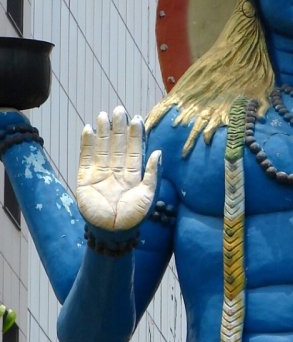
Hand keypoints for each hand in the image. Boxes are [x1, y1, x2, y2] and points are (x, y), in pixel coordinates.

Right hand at [77, 107, 159, 231]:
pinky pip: (86, 158)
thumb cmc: (134, 217)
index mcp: (133, 176)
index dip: (134, 135)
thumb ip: (153, 173)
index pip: (133, 151)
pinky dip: (87, 144)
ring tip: (104, 114)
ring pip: (102, 148)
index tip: (136, 118)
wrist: (112, 232)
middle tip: (119, 109)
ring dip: (103, 132)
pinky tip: (89, 129)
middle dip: (118, 128)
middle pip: (117, 145)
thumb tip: (158, 152)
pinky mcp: (85, 179)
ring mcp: (101, 175)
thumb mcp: (148, 195)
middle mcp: (117, 173)